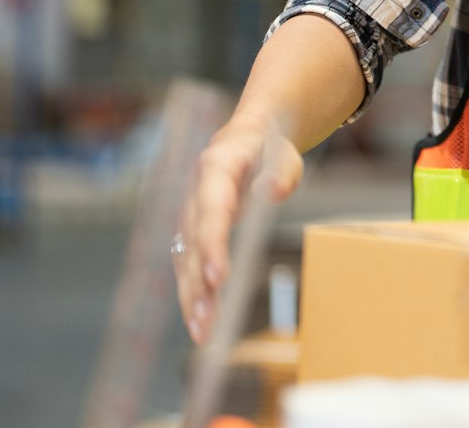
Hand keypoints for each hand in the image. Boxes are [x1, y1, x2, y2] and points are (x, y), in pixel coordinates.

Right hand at [174, 117, 303, 342]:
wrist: (250, 136)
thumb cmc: (270, 148)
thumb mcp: (283, 154)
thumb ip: (280, 173)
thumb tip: (272, 192)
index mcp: (216, 167)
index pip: (211, 210)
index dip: (212, 244)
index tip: (217, 277)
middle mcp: (195, 193)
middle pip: (192, 242)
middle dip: (196, 284)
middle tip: (205, 322)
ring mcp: (189, 213)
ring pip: (184, 259)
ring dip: (191, 297)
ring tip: (202, 332)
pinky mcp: (192, 230)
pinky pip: (189, 264)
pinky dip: (193, 292)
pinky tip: (200, 320)